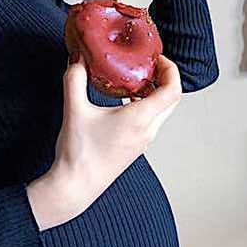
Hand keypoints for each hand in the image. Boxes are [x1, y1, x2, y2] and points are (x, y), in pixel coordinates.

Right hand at [27, 53, 181, 230]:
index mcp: (139, 119)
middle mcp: (147, 131)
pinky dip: (144, 108)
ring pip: (161, 113)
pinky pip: (149, 124)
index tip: (157, 59)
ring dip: (154, 95)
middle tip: (148, 67)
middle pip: (172, 100)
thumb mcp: (74, 110)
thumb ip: (75, 80)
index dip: (170, 69)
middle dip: (165, 79)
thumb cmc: (79, 155)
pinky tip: (123, 105)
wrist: (76, 187)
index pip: (172, 89)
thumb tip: (78, 60)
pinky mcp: (134, 150)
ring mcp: (143, 142)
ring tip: (133, 83)